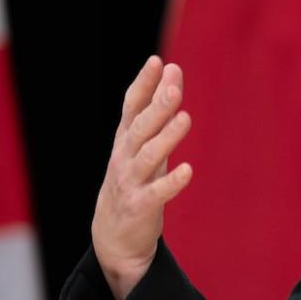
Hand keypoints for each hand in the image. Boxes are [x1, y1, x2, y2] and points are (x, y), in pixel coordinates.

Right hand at [92, 56, 193, 299]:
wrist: (113, 237)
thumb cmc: (134, 180)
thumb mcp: (143, 143)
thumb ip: (158, 109)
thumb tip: (172, 70)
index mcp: (125, 140)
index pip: (131, 107)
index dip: (143, 85)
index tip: (157, 62)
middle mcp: (124, 158)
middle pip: (141, 129)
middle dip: (156, 107)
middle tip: (174, 87)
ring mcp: (130, 182)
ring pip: (148, 157)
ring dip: (167, 138)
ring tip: (185, 118)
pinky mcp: (140, 207)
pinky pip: (157, 193)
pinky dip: (171, 182)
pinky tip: (188, 170)